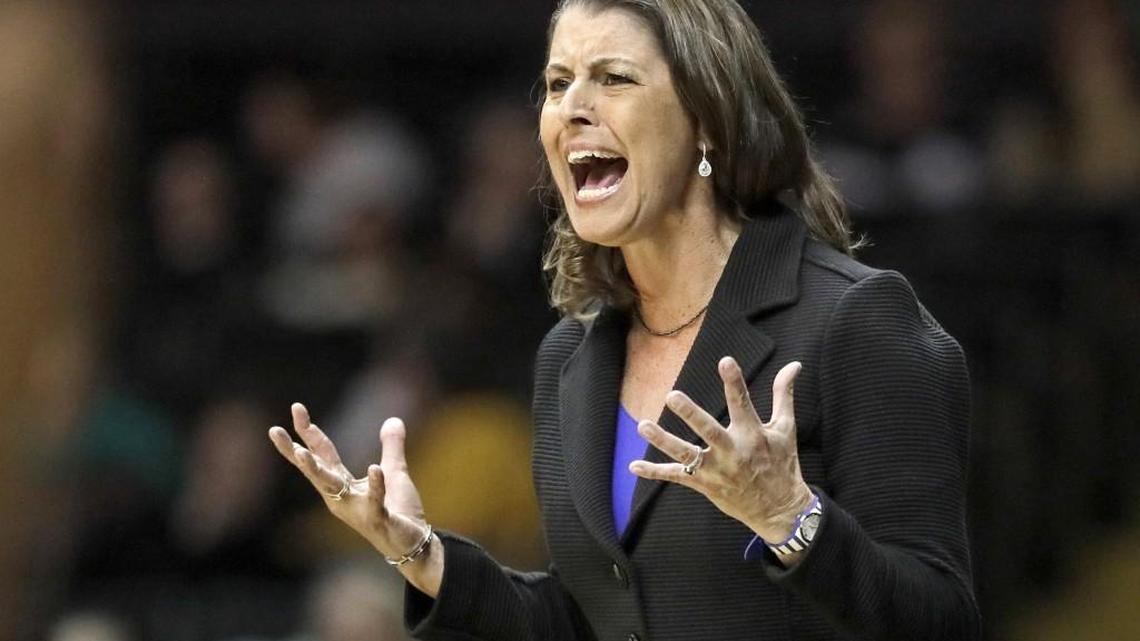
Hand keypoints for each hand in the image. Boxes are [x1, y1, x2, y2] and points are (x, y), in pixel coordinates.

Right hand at [268, 403, 441, 593]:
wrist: (412, 544)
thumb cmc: (399, 510)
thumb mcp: (394, 471)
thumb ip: (391, 446)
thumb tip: (393, 419)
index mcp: (343, 484)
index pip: (322, 454)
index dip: (309, 432)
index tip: (296, 408)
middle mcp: (341, 497)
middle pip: (315, 469)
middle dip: (295, 449)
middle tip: (274, 430)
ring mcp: (356, 509)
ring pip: (331, 487)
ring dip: (316, 470)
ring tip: (302, 452)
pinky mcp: (377, 518)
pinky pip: (374, 499)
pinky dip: (374, 484)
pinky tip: (375, 468)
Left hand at [630, 358, 813, 545]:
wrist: (780, 510)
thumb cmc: (782, 464)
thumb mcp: (786, 429)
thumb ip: (784, 395)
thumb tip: (794, 364)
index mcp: (754, 435)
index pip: (743, 403)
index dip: (734, 382)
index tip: (725, 361)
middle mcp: (733, 452)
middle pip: (709, 430)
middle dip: (691, 414)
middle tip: (672, 396)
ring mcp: (717, 470)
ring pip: (686, 454)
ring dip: (663, 441)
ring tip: (643, 426)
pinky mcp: (705, 485)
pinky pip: (677, 477)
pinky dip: (655, 473)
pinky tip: (633, 466)